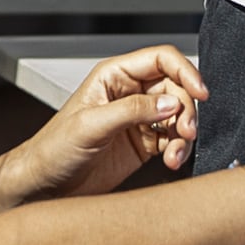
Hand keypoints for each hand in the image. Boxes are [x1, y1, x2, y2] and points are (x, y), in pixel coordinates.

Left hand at [0, 44, 205, 205]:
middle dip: (186, 110)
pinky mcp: (143, 143)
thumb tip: (170, 104)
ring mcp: (138, 118)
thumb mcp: (90, 125)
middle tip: (186, 132)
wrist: (44, 184)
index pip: (161, 60)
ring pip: (179, 116)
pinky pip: (173, 139)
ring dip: (184, 134)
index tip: (200, 93)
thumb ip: (131, 110)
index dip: (185, 71)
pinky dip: (179, 150)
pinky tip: (171, 160)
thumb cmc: (53, 149)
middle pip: (176, 89)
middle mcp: (129, 93)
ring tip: (175, 154)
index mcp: (114, 76)